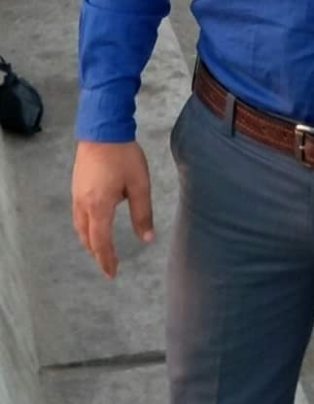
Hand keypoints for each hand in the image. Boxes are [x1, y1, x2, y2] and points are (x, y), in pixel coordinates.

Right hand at [72, 140, 153, 278]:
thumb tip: (147, 238)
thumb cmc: (123, 156)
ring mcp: (76, 194)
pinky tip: (94, 225)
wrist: (102, 129)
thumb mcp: (139, 185)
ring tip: (100, 250)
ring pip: (79, 226)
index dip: (106, 260)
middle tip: (108, 265)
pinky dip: (85, 227)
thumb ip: (142, 214)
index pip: (101, 242)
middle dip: (97, 254)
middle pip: (87, 238)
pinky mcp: (76, 186)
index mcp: (99, 207)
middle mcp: (83, 204)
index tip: (112, 273)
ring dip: (89, 241)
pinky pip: (78, 215)